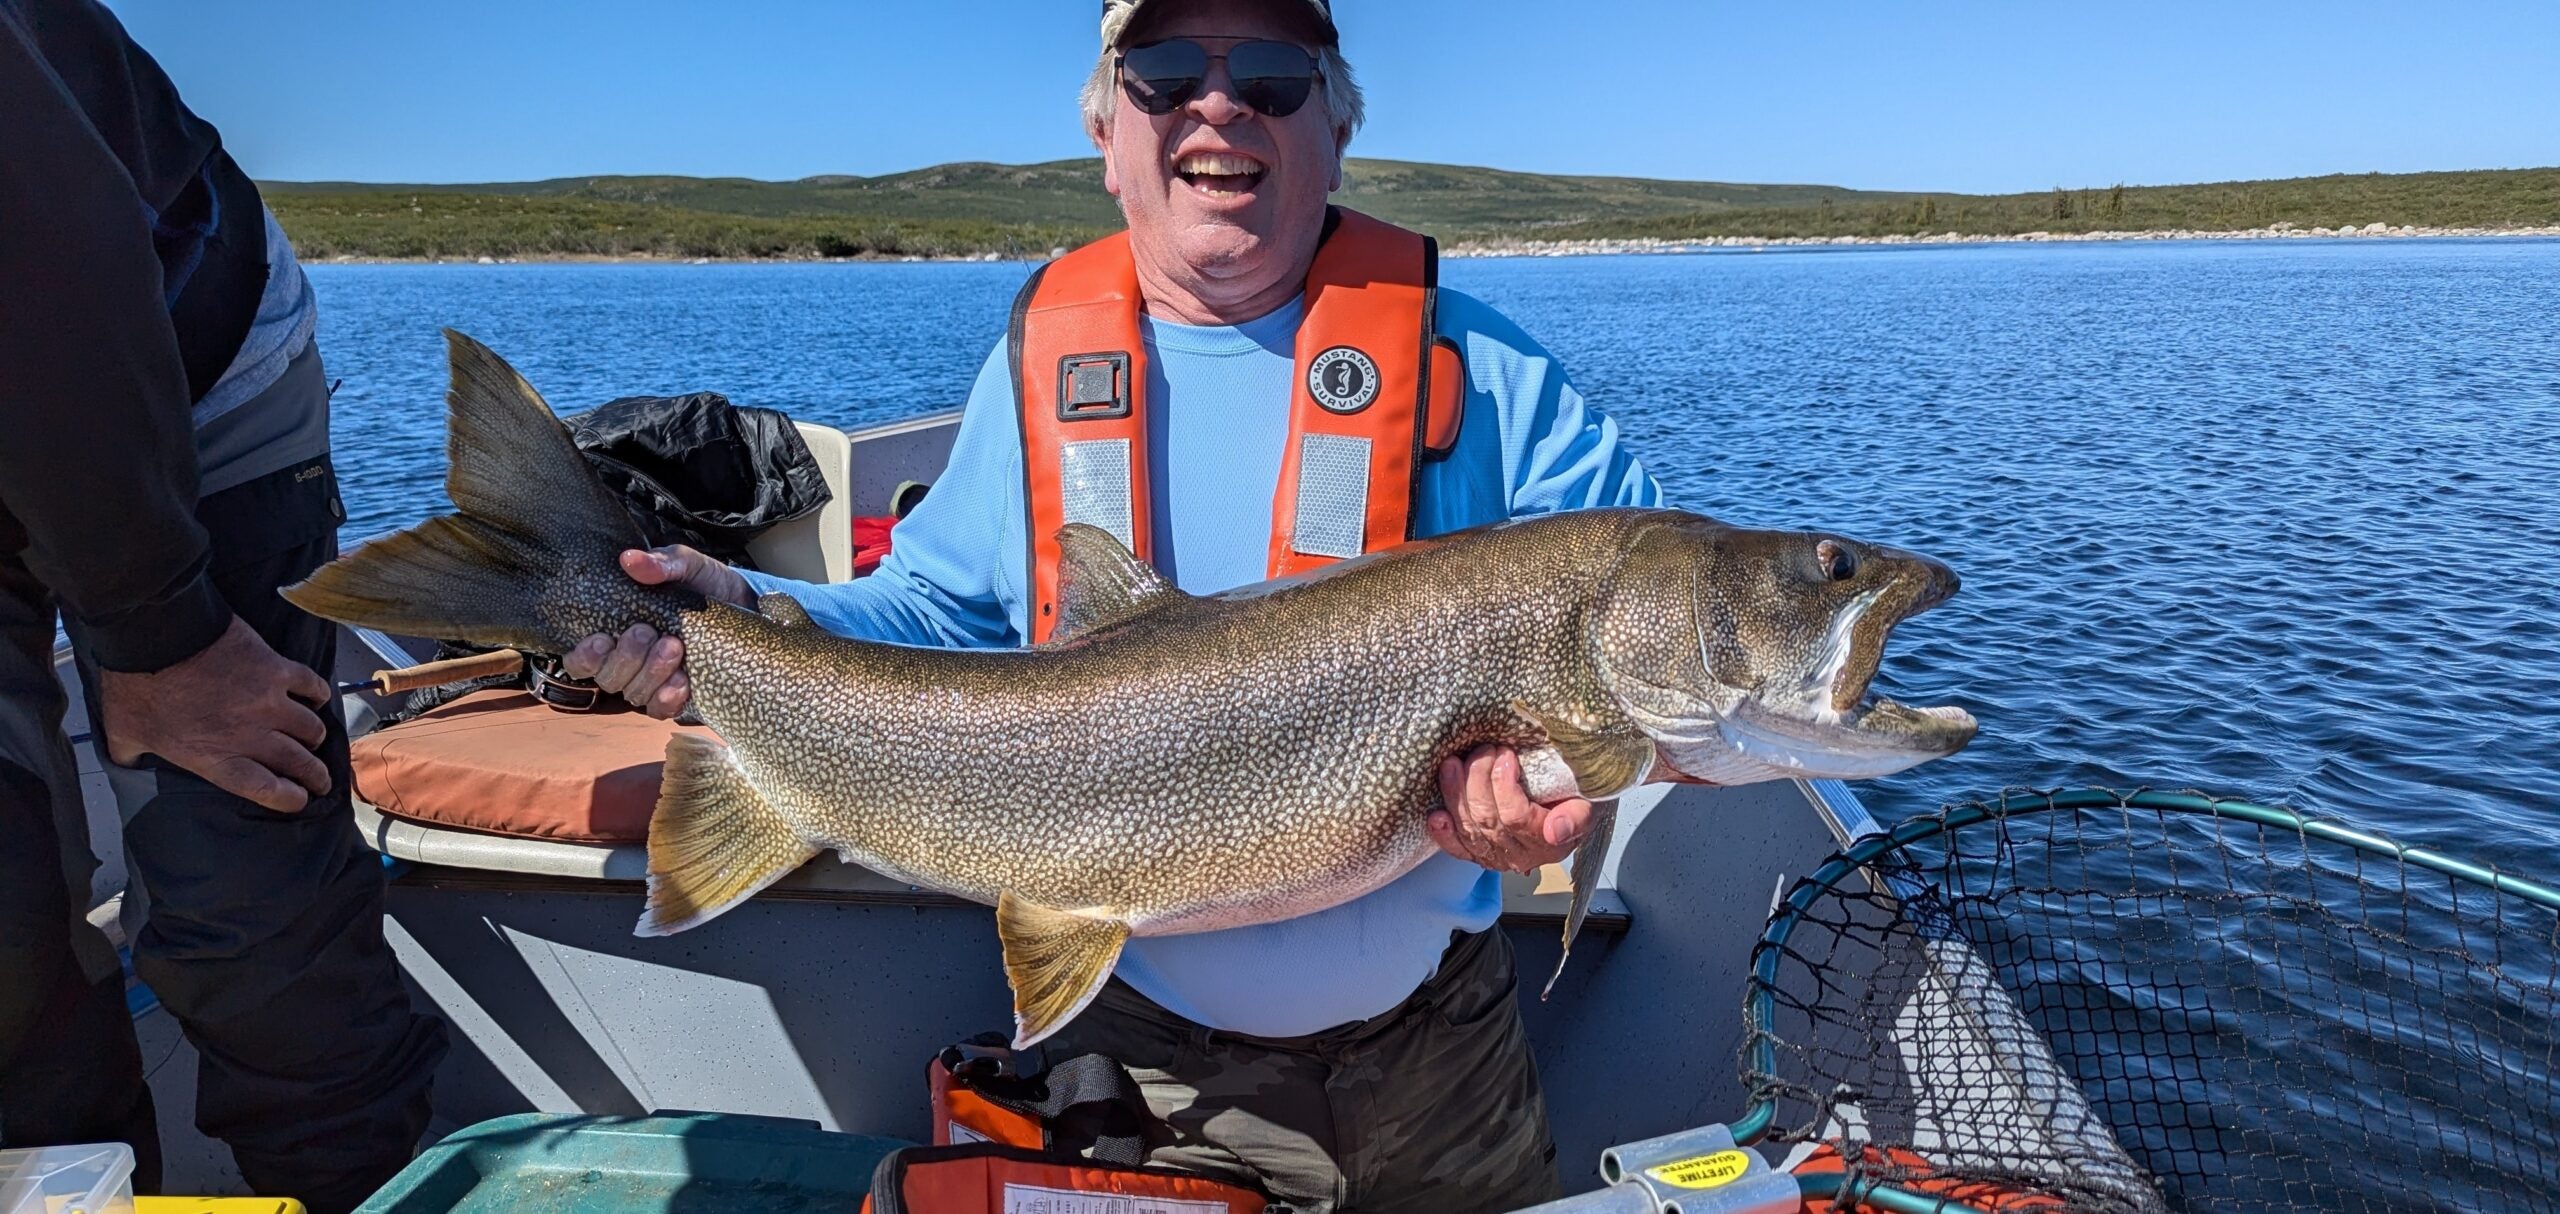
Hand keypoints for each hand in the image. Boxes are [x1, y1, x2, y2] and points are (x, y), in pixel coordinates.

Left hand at [97, 615, 332, 812]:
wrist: (157, 638)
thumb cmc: (137, 688)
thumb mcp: (123, 734)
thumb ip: (131, 754)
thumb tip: (127, 762)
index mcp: (215, 757)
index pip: (265, 789)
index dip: (288, 798)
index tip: (299, 799)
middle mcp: (251, 736)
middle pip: (298, 762)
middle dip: (314, 775)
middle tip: (321, 781)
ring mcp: (269, 703)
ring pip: (311, 728)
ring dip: (315, 737)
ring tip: (315, 740)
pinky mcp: (277, 671)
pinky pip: (312, 686)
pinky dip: (318, 694)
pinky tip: (318, 699)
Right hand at [560, 546, 750, 718]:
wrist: (745, 604)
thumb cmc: (704, 584)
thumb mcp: (685, 566)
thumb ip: (660, 563)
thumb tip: (630, 560)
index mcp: (617, 632)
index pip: (581, 660)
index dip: (585, 657)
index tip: (603, 638)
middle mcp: (630, 662)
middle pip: (609, 678)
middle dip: (626, 657)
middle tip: (649, 632)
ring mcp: (654, 681)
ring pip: (635, 694)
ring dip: (651, 673)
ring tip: (674, 646)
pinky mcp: (680, 696)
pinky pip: (662, 710)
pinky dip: (669, 698)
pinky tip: (683, 681)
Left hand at [1427, 746, 1595, 874]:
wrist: (1570, 807)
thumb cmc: (1577, 798)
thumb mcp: (1590, 802)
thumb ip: (1577, 817)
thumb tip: (1556, 831)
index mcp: (1547, 843)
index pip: (1516, 817)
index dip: (1504, 785)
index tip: (1506, 755)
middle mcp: (1519, 855)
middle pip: (1487, 820)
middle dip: (1478, 779)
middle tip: (1483, 750)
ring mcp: (1495, 856)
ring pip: (1468, 828)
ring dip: (1455, 793)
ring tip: (1453, 763)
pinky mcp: (1477, 852)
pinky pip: (1456, 848)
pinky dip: (1443, 833)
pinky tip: (1435, 814)